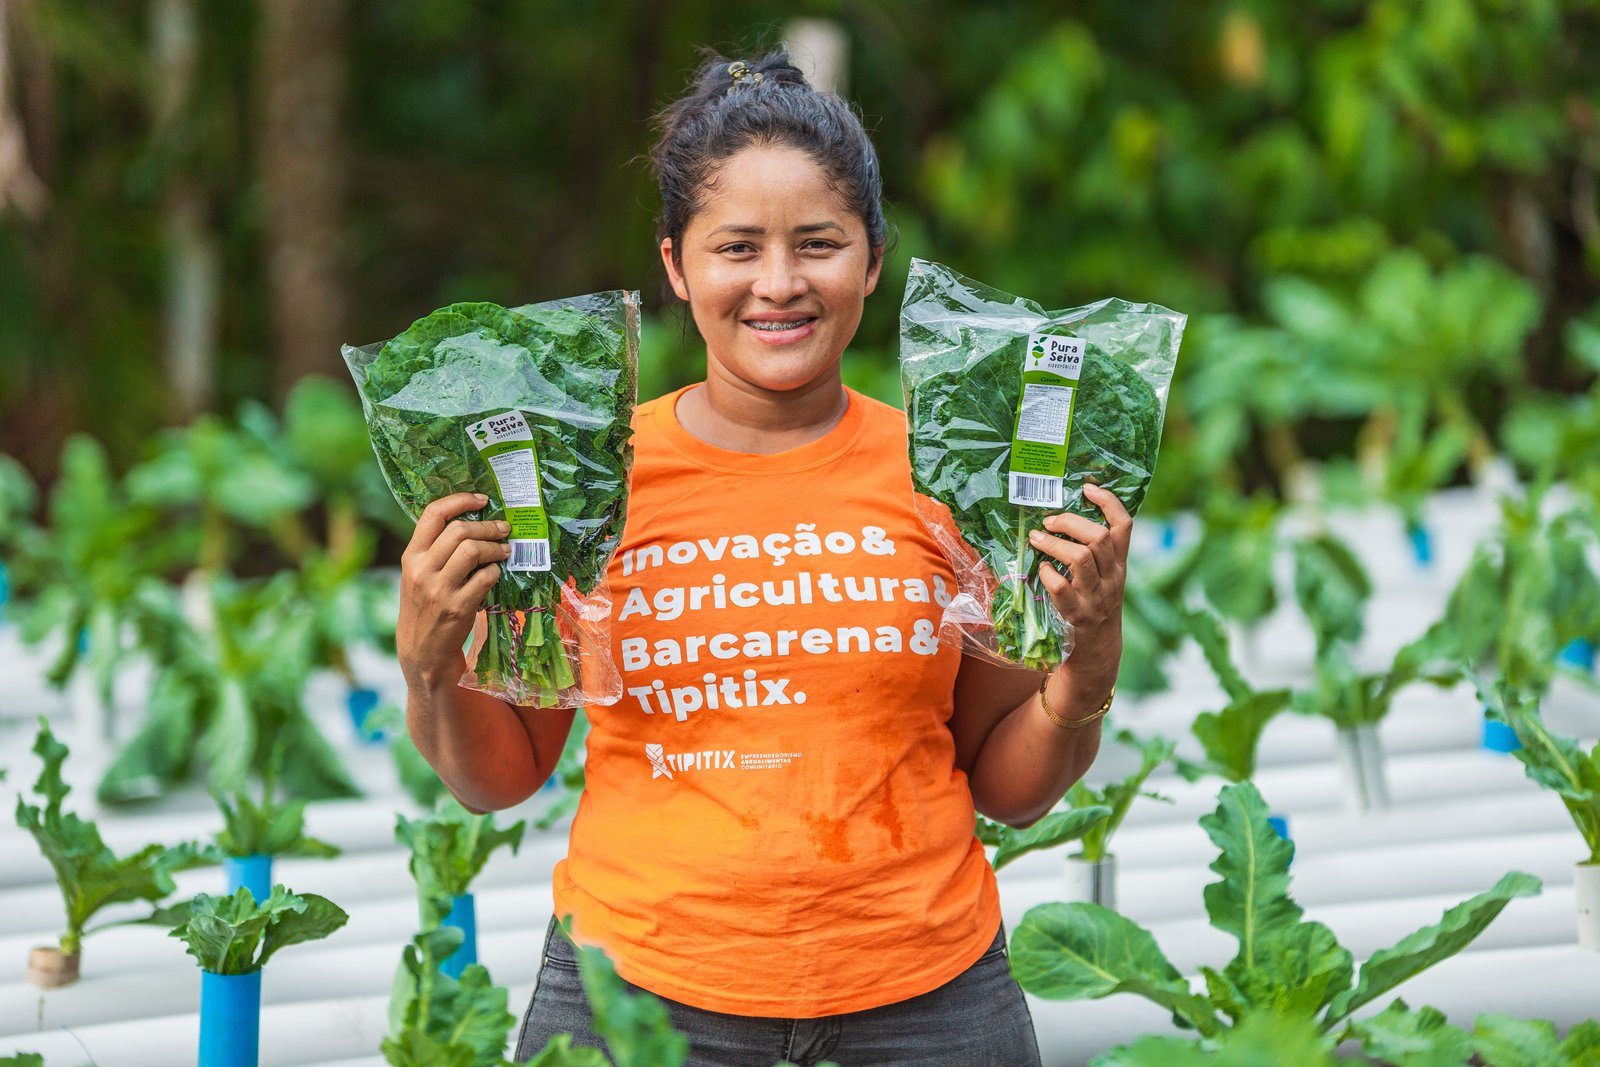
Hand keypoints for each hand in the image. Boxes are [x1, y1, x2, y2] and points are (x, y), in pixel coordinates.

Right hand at [397, 492, 510, 689]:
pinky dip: (496, 571)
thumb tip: (473, 522)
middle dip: (487, 527)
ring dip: (495, 548)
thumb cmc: (425, 607)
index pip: (433, 514)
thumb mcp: (418, 576)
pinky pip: (485, 577)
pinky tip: (496, 574)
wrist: (421, 652)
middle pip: (459, 530)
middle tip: (503, 529)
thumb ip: (436, 551)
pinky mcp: (458, 607)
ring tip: (505, 551)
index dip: (460, 500)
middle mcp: (422, 570)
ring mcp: (439, 589)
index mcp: (411, 556)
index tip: (482, 499)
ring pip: (473, 550)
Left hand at [1027, 483, 1130, 681]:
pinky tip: (1041, 570)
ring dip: (1054, 544)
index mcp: (1119, 564)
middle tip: (1050, 520)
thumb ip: (1093, 552)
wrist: (1099, 652)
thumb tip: (1062, 517)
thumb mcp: (1104, 577)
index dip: (1108, 502)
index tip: (1087, 488)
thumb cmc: (1094, 605)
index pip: (1123, 526)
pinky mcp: (1077, 615)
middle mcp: (1112, 578)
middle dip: (1071, 522)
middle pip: (1099, 538)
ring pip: (1081, 558)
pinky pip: (1061, 588)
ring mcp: (1096, 597)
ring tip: (1037, 539)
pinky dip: (1047, 574)